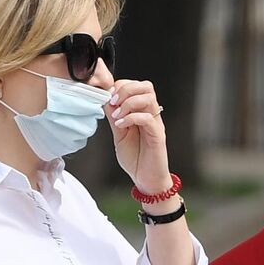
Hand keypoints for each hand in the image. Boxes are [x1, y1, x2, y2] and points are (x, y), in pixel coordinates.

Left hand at [106, 79, 171, 193]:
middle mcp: (151, 114)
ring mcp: (155, 124)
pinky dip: (131, 117)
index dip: (121, 86)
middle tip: (114, 102)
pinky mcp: (157, 135)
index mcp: (142, 112)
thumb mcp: (119, 134)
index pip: (137, 86)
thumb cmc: (135, 158)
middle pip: (146, 86)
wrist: (146, 178)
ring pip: (149, 98)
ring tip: (118, 115)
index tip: (109, 98)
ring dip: (129, 102)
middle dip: (126, 89)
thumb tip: (106, 100)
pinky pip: (147, 118)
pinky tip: (121, 125)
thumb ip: (114, 117)